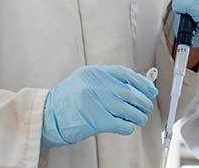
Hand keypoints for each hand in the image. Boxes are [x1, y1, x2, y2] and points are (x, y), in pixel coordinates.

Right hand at [41, 65, 157, 147]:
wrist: (47, 116)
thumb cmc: (68, 99)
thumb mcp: (85, 80)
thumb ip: (108, 80)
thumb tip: (137, 84)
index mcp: (94, 72)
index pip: (125, 74)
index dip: (141, 82)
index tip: (151, 90)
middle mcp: (94, 85)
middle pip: (129, 92)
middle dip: (143, 101)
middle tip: (147, 107)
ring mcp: (94, 102)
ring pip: (127, 109)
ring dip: (138, 115)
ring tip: (141, 118)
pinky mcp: (94, 121)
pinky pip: (120, 124)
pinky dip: (128, 127)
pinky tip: (128, 127)